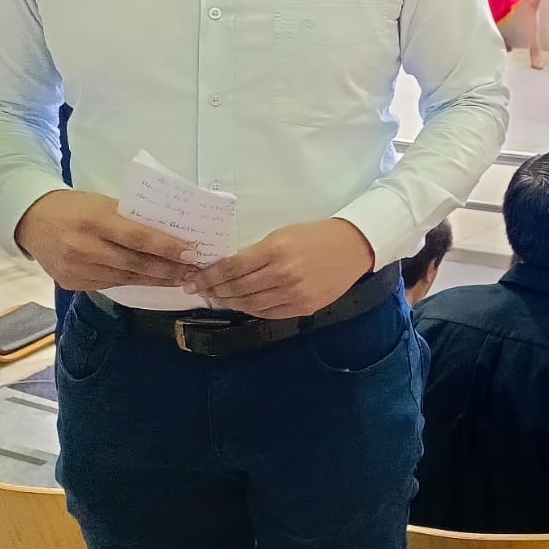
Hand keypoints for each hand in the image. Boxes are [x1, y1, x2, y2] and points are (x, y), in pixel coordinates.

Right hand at [15, 190, 196, 290]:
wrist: (32, 219)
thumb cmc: (76, 206)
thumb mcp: (104, 203)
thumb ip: (131, 219)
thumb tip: (169, 233)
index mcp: (95, 220)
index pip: (138, 237)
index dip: (166, 248)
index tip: (191, 254)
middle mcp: (84, 247)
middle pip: (134, 263)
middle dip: (168, 270)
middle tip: (194, 272)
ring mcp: (75, 268)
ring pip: (124, 278)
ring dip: (155, 280)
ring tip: (179, 279)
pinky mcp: (70, 282)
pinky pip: (109, 285)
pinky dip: (132, 283)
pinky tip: (151, 282)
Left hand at [185, 218, 375, 317]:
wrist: (355, 246)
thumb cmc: (317, 235)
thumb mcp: (283, 234)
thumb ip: (257, 253)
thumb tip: (228, 270)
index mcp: (276, 250)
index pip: (232, 268)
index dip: (208, 276)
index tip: (193, 280)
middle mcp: (283, 274)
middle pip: (237, 288)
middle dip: (214, 290)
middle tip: (199, 290)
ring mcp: (294, 294)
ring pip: (250, 304)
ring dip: (229, 302)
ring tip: (219, 298)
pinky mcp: (303, 307)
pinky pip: (268, 313)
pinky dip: (251, 310)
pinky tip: (242, 304)